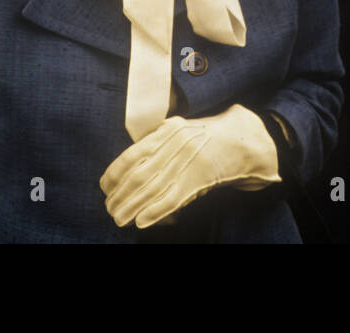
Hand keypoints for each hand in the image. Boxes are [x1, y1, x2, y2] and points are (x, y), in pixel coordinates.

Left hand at [100, 104, 281, 228]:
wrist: (245, 139)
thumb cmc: (209, 137)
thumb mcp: (181, 130)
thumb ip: (158, 143)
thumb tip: (131, 169)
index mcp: (167, 130)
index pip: (131, 154)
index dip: (114, 173)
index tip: (105, 187)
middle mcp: (174, 144)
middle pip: (138, 175)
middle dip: (120, 195)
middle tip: (110, 209)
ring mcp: (188, 160)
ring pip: (152, 188)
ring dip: (132, 206)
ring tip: (119, 219)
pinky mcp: (200, 177)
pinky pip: (174, 197)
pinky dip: (156, 210)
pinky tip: (142, 220)